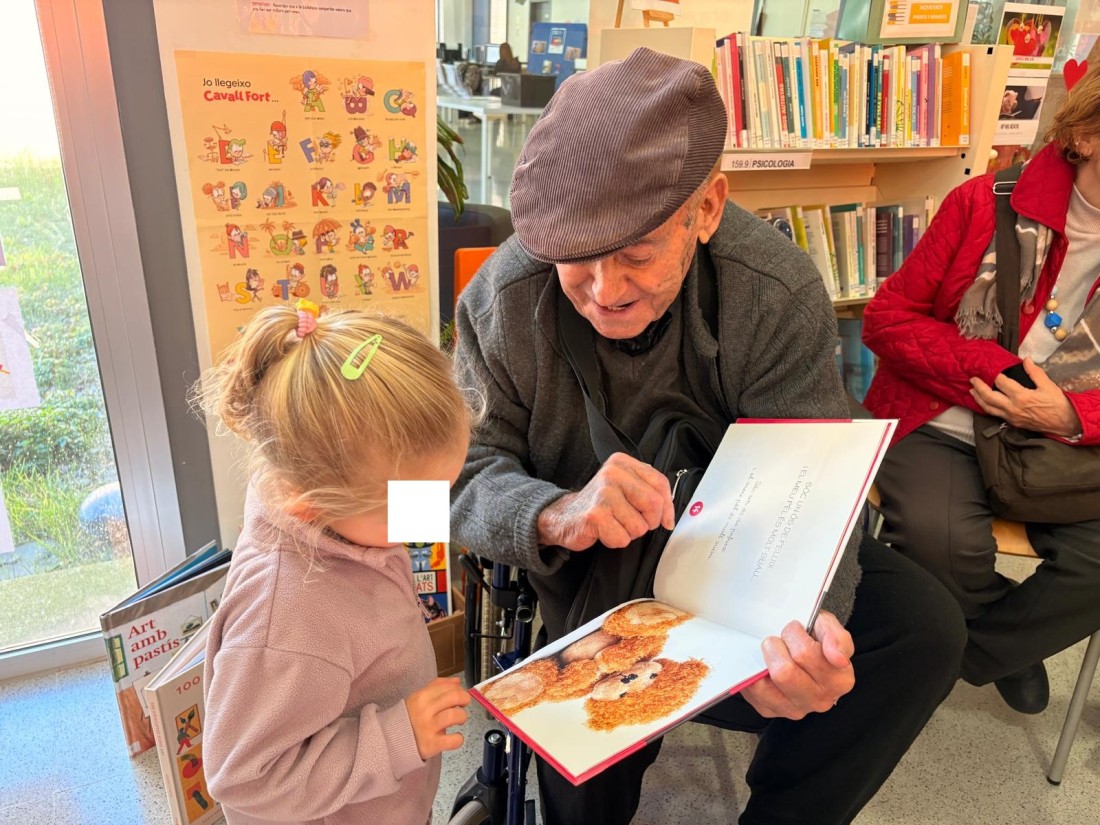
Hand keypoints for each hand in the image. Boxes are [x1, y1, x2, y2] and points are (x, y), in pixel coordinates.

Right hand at [405, 677, 470, 759]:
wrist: (393, 740)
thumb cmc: (410, 716)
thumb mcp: (419, 697)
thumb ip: (438, 686)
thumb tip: (457, 681)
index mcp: (422, 696)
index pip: (448, 686)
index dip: (459, 689)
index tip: (459, 696)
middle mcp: (425, 710)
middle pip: (455, 697)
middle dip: (464, 699)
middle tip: (463, 705)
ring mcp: (428, 728)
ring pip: (455, 716)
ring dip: (462, 717)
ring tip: (459, 720)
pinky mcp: (432, 744)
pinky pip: (453, 740)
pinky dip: (458, 739)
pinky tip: (455, 737)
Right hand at [535, 452, 674, 550]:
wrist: (564, 516)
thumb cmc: (599, 504)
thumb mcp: (625, 488)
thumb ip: (650, 493)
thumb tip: (669, 517)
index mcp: (622, 463)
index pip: (660, 483)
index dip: (667, 507)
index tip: (664, 520)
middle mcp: (612, 473)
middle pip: (654, 504)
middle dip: (648, 522)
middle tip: (633, 522)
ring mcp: (603, 493)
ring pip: (639, 526)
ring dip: (629, 533)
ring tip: (614, 524)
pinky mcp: (596, 515)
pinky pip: (622, 538)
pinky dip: (615, 541)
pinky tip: (604, 531)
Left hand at [741, 612, 854, 718]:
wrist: (795, 650)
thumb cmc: (812, 639)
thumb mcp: (827, 627)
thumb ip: (838, 638)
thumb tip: (837, 657)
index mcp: (839, 681)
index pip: (806, 653)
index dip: (794, 634)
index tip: (797, 628)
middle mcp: (820, 700)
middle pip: (785, 672)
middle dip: (777, 646)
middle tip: (781, 640)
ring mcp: (795, 709)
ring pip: (767, 683)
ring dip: (765, 660)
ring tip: (773, 653)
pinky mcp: (771, 711)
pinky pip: (754, 688)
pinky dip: (753, 672)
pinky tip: (764, 666)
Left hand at [970, 358, 1081, 436]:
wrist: (1065, 423)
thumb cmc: (1058, 404)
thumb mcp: (1048, 385)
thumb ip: (1035, 372)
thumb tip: (1026, 360)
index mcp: (1022, 397)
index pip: (1002, 383)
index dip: (995, 375)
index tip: (990, 368)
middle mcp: (1013, 408)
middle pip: (989, 397)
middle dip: (979, 387)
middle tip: (973, 379)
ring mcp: (1011, 417)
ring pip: (988, 408)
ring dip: (978, 399)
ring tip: (971, 391)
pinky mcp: (1012, 423)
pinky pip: (995, 414)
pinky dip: (986, 407)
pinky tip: (983, 402)